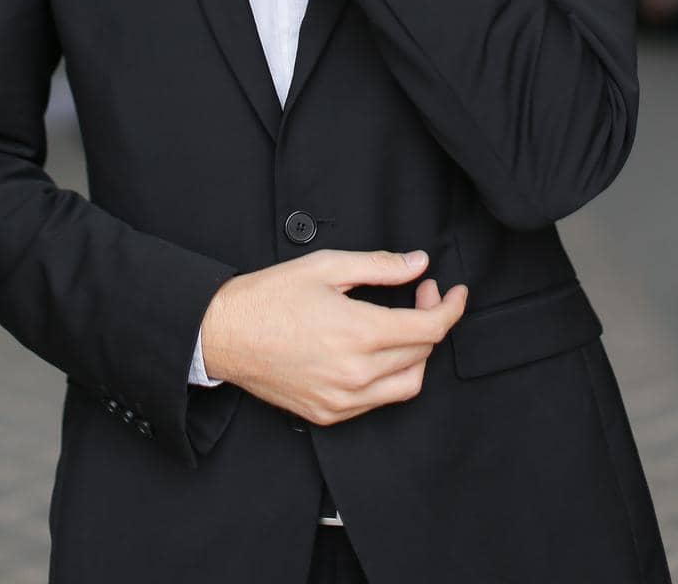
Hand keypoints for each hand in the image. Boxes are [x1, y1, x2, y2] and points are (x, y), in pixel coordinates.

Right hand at [199, 248, 467, 425]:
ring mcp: (343, 400)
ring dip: (416, 355)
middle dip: (432, 321)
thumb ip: (380, 266)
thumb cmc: (269, 296)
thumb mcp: (327, 266)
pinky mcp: (328, 414)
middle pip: (422, 354)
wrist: (223, 334)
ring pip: (407, 386)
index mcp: (360, 333)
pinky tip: (375, 352)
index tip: (454, 292)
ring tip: (402, 326)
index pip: (430, 329)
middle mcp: (357, 374)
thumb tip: (418, 263)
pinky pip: (377, 402)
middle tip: (420, 294)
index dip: (450, 307)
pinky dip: (388, 378)